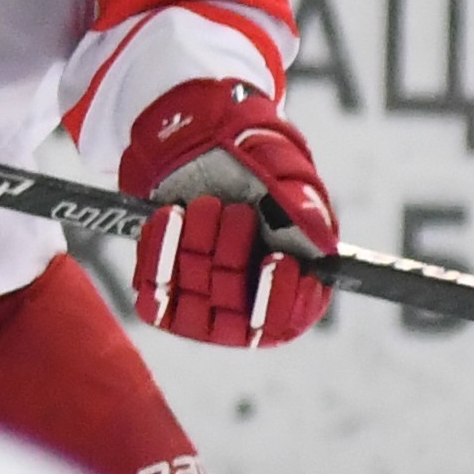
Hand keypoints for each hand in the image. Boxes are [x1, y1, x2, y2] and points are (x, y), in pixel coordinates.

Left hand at [119, 80, 335, 349]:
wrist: (202, 152)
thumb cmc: (257, 171)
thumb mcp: (287, 177)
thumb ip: (303, 205)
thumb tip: (320, 234)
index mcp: (286, 291)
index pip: (286, 321)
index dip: (283, 298)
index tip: (281, 259)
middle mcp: (242, 309)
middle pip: (238, 310)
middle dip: (236, 257)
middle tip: (239, 213)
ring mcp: (199, 305)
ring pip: (196, 296)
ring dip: (200, 248)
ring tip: (206, 205)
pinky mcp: (159, 293)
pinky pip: (153, 286)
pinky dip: (160, 251)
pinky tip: (172, 215)